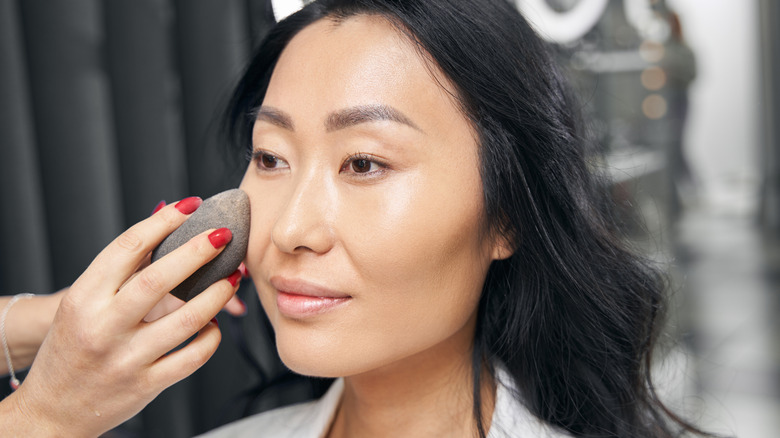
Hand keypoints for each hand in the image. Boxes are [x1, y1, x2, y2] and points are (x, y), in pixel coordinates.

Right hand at [0, 198, 240, 436]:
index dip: (163, 221)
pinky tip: (214, 324)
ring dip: (216, 295)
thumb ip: (120, 272)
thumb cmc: (73, 345)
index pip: (127, 247)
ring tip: (232, 277)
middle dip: (197, 252)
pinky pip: (192, 357)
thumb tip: (167, 225)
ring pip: (185, 320)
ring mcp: (125, 358)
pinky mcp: (146, 385)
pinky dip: (211, 337)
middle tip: (224, 235)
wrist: (51, 410)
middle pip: (158, 280)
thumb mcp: (82, 304)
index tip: (191, 204)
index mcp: (84, 298)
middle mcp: (102, 327)